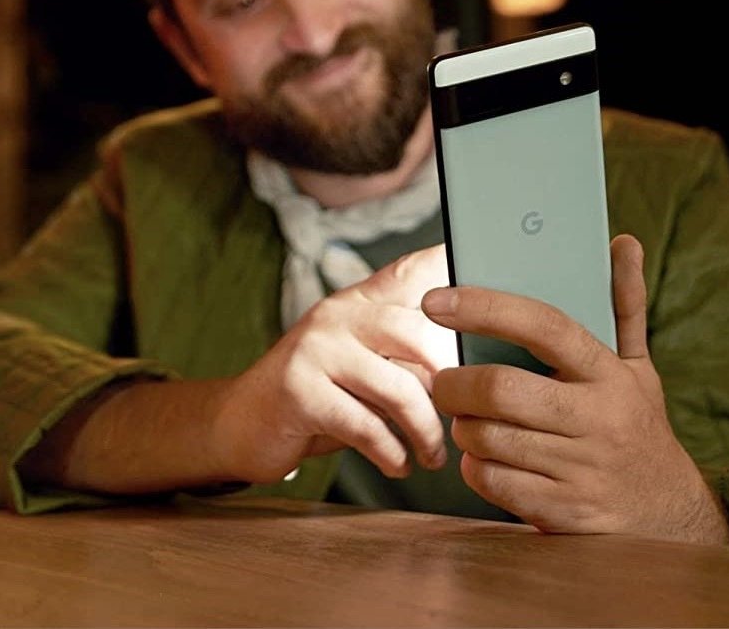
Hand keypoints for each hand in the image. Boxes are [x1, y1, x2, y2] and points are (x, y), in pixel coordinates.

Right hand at [214, 244, 457, 483]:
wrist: (242, 424)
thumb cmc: (320, 399)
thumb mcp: (364, 367)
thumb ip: (407, 359)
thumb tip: (472, 373)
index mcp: (359, 302)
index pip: (411, 271)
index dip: (451, 264)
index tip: (487, 266)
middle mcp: (338, 314)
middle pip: (419, 334)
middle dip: (450, 383)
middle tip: (462, 418)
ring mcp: (315, 349)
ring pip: (398, 387)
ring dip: (425, 431)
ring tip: (432, 456)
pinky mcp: (298, 390)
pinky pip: (364, 425)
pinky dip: (390, 452)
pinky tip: (398, 464)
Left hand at [422, 235, 728, 543]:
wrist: (667, 514)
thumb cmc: (636, 426)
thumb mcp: (638, 368)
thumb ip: (624, 305)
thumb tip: (622, 243)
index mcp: (610, 374)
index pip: (544, 326)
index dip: (485, 308)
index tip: (436, 300)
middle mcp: (597, 419)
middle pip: (500, 389)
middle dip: (455, 384)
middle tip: (445, 382)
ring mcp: (580, 469)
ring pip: (486, 437)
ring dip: (463, 427)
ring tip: (471, 421)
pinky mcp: (562, 510)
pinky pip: (490, 481)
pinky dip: (476, 467)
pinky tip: (488, 458)